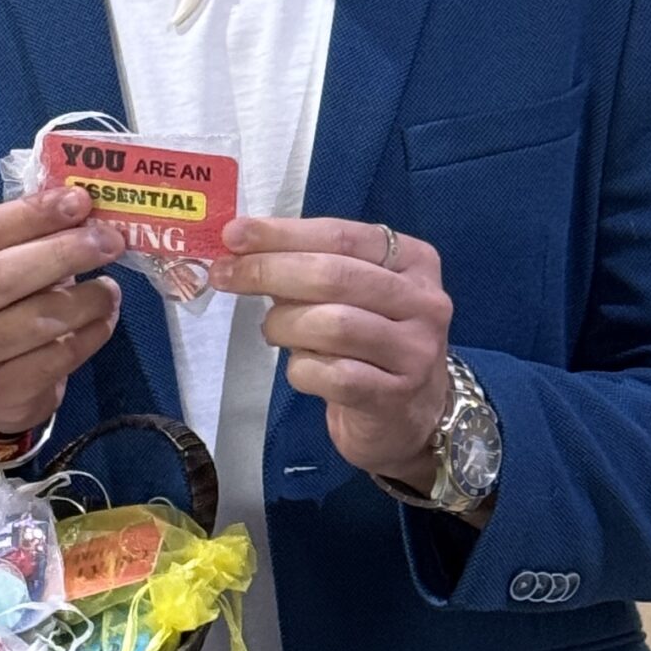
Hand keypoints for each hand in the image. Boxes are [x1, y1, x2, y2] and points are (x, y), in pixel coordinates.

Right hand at [0, 189, 125, 435]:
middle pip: (2, 276)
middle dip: (62, 254)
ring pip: (34, 321)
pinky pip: (55, 359)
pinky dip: (90, 335)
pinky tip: (104, 321)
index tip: (79, 202)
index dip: (33, 215)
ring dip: (85, 300)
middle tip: (108, 241)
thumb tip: (84, 211)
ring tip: (110, 289)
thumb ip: (26, 238)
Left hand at [211, 216, 453, 493]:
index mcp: (414, 260)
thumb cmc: (369, 342)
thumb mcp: (351, 294)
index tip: (233, 235)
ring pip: (333, 325)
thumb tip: (239, 246)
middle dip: (269, 271)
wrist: (409, 417)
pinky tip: (300, 368)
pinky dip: (301, 369)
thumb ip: (306, 266)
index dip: (282, 234)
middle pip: (334, 276)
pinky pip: (332, 375)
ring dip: (284, 324)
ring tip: (272, 331)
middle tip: (225, 276)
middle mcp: (424, 302)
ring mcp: (414, 352)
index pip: (341, 235)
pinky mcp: (394, 397)